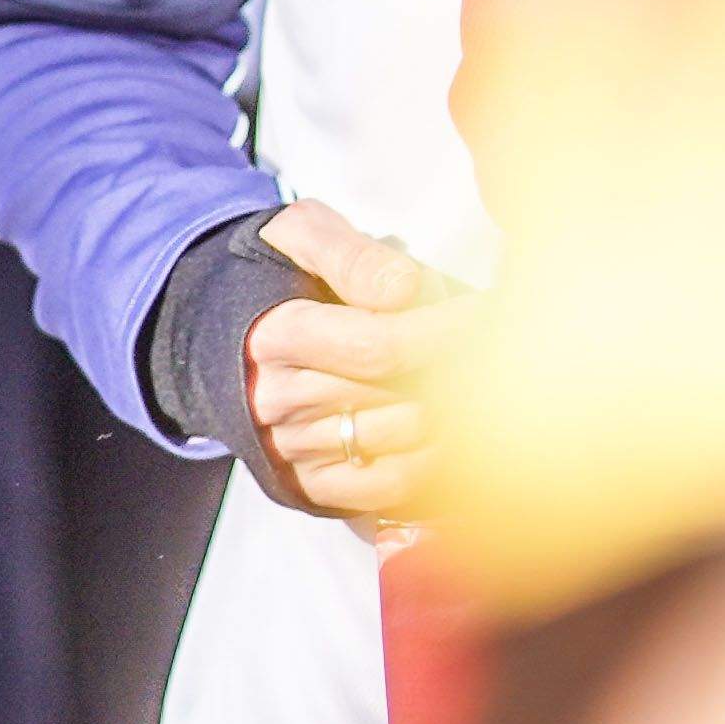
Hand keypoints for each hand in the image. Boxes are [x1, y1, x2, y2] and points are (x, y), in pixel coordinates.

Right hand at [243, 199, 469, 527]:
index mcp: (277, 335)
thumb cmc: (280, 273)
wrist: (219, 328)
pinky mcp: (308, 484)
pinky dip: (430, 469)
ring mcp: (293, 447)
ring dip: (455, 418)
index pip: (380, 343)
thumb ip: (354, 255)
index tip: (490, 315)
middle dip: (460, 370)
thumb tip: (405, 288)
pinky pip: (381, 489)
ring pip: (397, 442)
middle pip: (397, 393)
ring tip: (491, 386)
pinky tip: (460, 438)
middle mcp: (278, 399)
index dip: (445, 330)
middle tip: (505, 350)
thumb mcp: (303, 234)